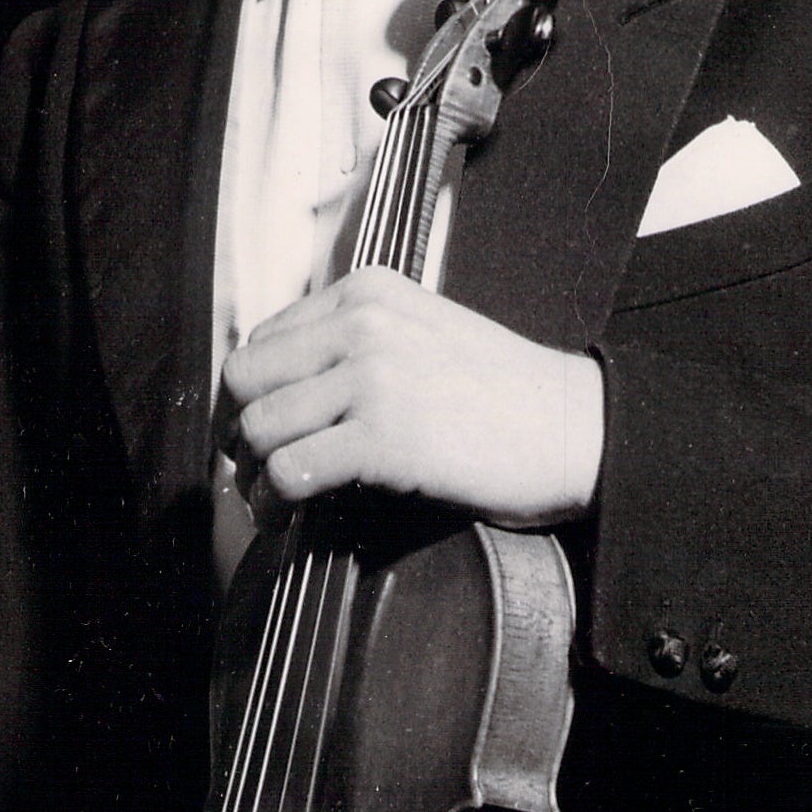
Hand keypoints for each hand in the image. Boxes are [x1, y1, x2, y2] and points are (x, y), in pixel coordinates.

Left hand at [222, 268, 603, 527]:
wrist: (574, 428)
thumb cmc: (503, 395)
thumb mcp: (422, 335)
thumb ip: (356, 345)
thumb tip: (283, 392)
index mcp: (368, 292)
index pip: (264, 339)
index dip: (250, 395)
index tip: (255, 433)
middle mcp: (363, 324)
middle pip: (246, 378)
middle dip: (237, 433)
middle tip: (252, 470)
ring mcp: (373, 377)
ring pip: (260, 427)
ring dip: (252, 476)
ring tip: (270, 503)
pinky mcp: (384, 437)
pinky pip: (290, 470)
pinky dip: (275, 502)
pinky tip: (287, 518)